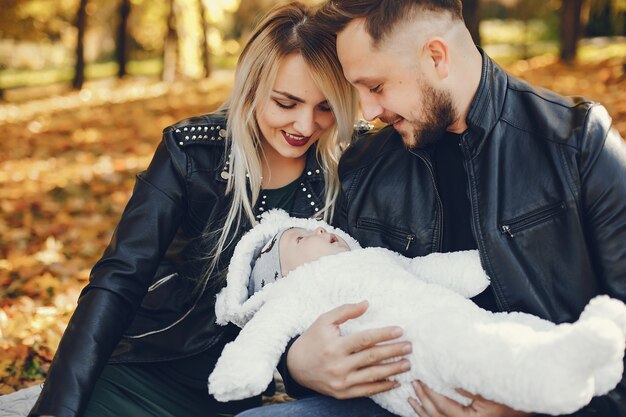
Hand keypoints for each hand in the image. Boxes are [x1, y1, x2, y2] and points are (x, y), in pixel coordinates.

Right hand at [286, 301, 411, 398]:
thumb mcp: (324, 321)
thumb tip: (366, 303)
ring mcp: (341, 381)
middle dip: (393, 351)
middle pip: (372, 357)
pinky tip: (394, 381)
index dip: (384, 334)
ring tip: (407, 364)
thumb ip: (345, 311)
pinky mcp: (342, 393)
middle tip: (409, 347)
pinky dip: (382, 387)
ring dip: (392, 370)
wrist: (295, 366)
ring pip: (372, 375)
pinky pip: (366, 391)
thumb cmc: (312, 339)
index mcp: (335, 346)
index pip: (365, 339)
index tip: (400, 331)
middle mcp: (339, 365)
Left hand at [409, 380, 533, 416]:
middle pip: (438, 416)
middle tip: (413, 384)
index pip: (445, 407)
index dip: (430, 393)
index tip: (420, 380)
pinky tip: (421, 408)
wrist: (527, 399)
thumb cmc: (509, 393)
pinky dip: (430, 415)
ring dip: (422, 410)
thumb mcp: (488, 387)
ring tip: (411, 398)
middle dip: (423, 400)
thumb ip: (466, 383)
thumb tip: (445, 373)